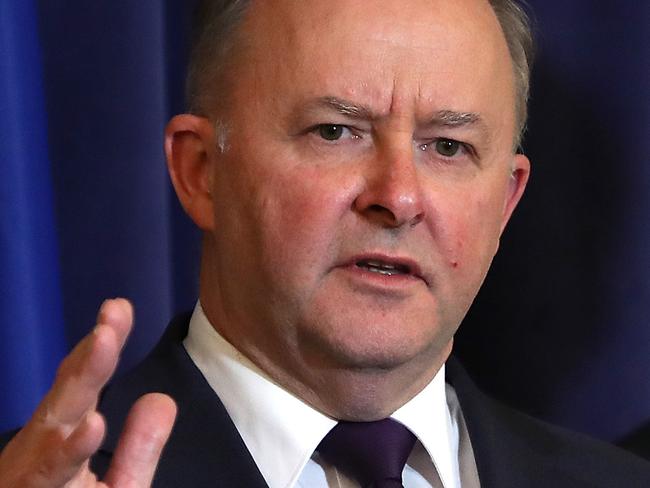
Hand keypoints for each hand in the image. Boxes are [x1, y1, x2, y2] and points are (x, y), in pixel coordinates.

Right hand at [0, 299, 176, 486]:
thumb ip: (139, 449)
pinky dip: (64, 456)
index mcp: (63, 439)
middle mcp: (39, 453)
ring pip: (48, 438)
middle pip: (64, 401)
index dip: (101, 347)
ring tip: (103, 351)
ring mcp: (27, 477)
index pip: (83, 386)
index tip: (119, 308)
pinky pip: (45, 479)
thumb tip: (160, 397)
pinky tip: (89, 430)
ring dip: (76, 395)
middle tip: (111, 321)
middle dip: (88, 360)